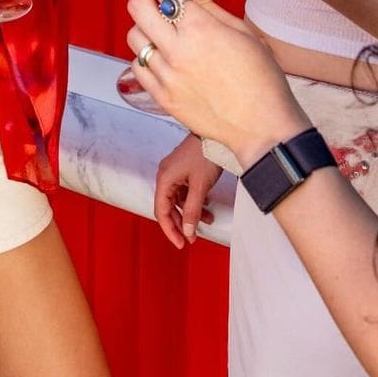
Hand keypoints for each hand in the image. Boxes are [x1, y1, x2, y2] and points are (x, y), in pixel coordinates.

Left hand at [126, 0, 308, 166]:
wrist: (263, 128)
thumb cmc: (261, 80)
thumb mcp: (239, 31)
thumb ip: (207, 2)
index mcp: (199, 29)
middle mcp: (176, 51)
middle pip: (138, 7)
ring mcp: (166, 76)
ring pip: (134, 37)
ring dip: (143, 23)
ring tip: (160, 23)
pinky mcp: (162, 98)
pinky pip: (138, 67)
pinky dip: (145, 55)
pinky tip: (161, 53)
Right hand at [155, 134, 220, 249]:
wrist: (216, 134)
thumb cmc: (205, 153)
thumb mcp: (200, 186)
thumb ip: (193, 210)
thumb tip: (188, 230)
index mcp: (164, 179)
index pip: (161, 211)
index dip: (170, 230)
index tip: (180, 243)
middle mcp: (166, 175)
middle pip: (169, 207)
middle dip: (181, 223)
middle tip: (191, 238)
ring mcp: (175, 172)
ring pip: (179, 200)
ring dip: (190, 212)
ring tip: (205, 221)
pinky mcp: (184, 169)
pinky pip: (185, 191)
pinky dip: (194, 201)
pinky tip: (206, 206)